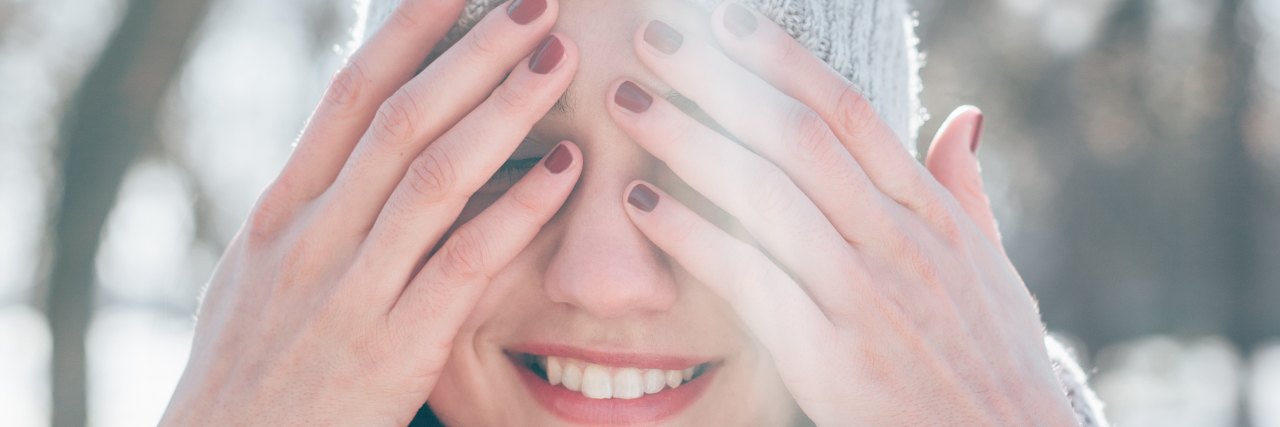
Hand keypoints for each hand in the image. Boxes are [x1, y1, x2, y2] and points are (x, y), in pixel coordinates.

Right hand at [160, 0, 580, 424]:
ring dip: (504, 108)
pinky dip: (519, 207)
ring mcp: (348, 292)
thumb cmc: (250, 376)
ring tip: (559, 59)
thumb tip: (357, 152)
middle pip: (400, 119)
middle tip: (535, 3)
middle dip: (472, 52)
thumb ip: (311, 214)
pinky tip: (565, 166)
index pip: (347, 98)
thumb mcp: (258, 280)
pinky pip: (464, 261)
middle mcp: (310, 239)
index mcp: (279, 214)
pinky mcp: (392, 349)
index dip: (405, 33)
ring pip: (433, 175)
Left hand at [607, 5, 1076, 425]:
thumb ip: (964, 189)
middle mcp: (899, 243)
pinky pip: (749, 279)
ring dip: (687, 140)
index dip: (780, 60)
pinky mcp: (831, 357)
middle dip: (717, 81)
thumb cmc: (995, 362)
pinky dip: (692, 235)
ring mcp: (865, 298)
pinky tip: (641, 205)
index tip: (725, 22)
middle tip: (650, 39)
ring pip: (766, 194)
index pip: (848, 113)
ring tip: (626, 103)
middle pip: (795, 137)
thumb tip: (962, 115)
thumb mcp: (994, 268)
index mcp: (932, 215)